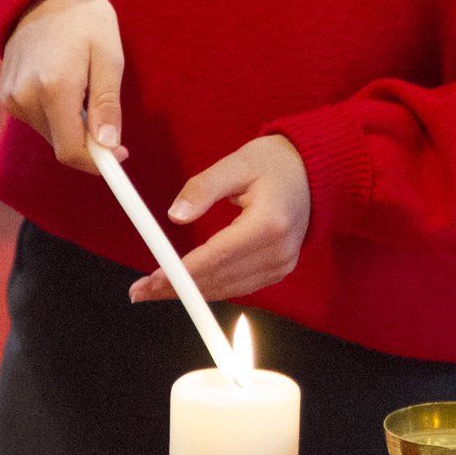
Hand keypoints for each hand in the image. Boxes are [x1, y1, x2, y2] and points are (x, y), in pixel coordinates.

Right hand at [0, 0, 124, 172]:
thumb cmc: (85, 20)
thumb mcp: (109, 57)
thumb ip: (107, 105)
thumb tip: (109, 145)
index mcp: (53, 88)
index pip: (70, 150)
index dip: (97, 161)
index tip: (119, 154)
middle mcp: (24, 97)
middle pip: (60, 144)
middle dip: (87, 140)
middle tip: (106, 113)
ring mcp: (11, 97)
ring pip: (49, 133)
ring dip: (71, 125)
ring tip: (83, 86)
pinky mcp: (6, 94)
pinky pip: (37, 119)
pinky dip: (56, 113)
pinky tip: (65, 83)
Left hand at [128, 137, 311, 303]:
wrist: (316, 171)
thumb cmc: (275, 162)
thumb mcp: (238, 163)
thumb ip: (204, 187)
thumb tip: (175, 215)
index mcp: (270, 222)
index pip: (218, 255)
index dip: (181, 272)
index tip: (151, 279)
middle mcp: (279, 250)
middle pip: (220, 278)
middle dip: (177, 287)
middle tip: (140, 291)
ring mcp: (283, 264)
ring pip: (228, 288)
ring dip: (190, 292)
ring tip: (153, 292)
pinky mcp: (280, 269)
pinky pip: (239, 286)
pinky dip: (211, 288)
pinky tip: (186, 287)